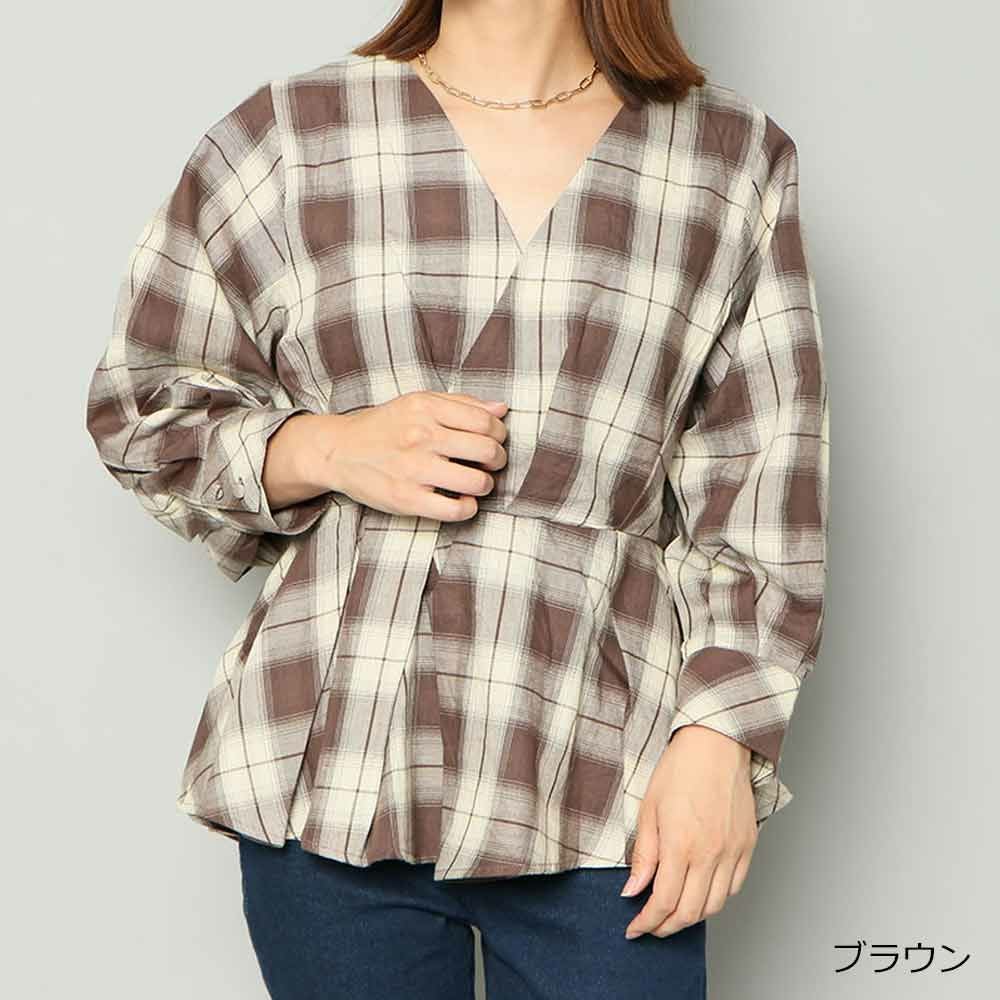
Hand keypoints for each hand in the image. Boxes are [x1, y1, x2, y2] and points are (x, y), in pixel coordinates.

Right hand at [295, 390, 508, 520]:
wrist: (339, 451)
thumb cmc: (385, 426)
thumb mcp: (418, 402)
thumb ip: (461, 403)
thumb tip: (502, 409)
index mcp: (426, 408)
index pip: (486, 421)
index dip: (500, 434)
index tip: (495, 440)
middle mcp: (421, 436)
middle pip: (487, 450)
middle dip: (498, 460)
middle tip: (490, 463)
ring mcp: (413, 469)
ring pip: (476, 482)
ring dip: (485, 485)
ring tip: (477, 483)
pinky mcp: (406, 498)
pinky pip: (454, 510)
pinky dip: (468, 508)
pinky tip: (462, 501)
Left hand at [621, 724, 757, 938]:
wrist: (715, 745)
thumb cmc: (679, 770)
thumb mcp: (648, 809)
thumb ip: (644, 855)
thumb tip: (633, 891)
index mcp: (681, 845)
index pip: (664, 902)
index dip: (647, 922)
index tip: (635, 929)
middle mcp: (710, 854)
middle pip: (690, 912)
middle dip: (666, 927)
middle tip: (650, 927)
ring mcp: (733, 852)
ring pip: (715, 906)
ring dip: (692, 918)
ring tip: (673, 915)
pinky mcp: (747, 846)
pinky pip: (734, 887)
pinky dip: (716, 899)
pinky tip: (701, 895)